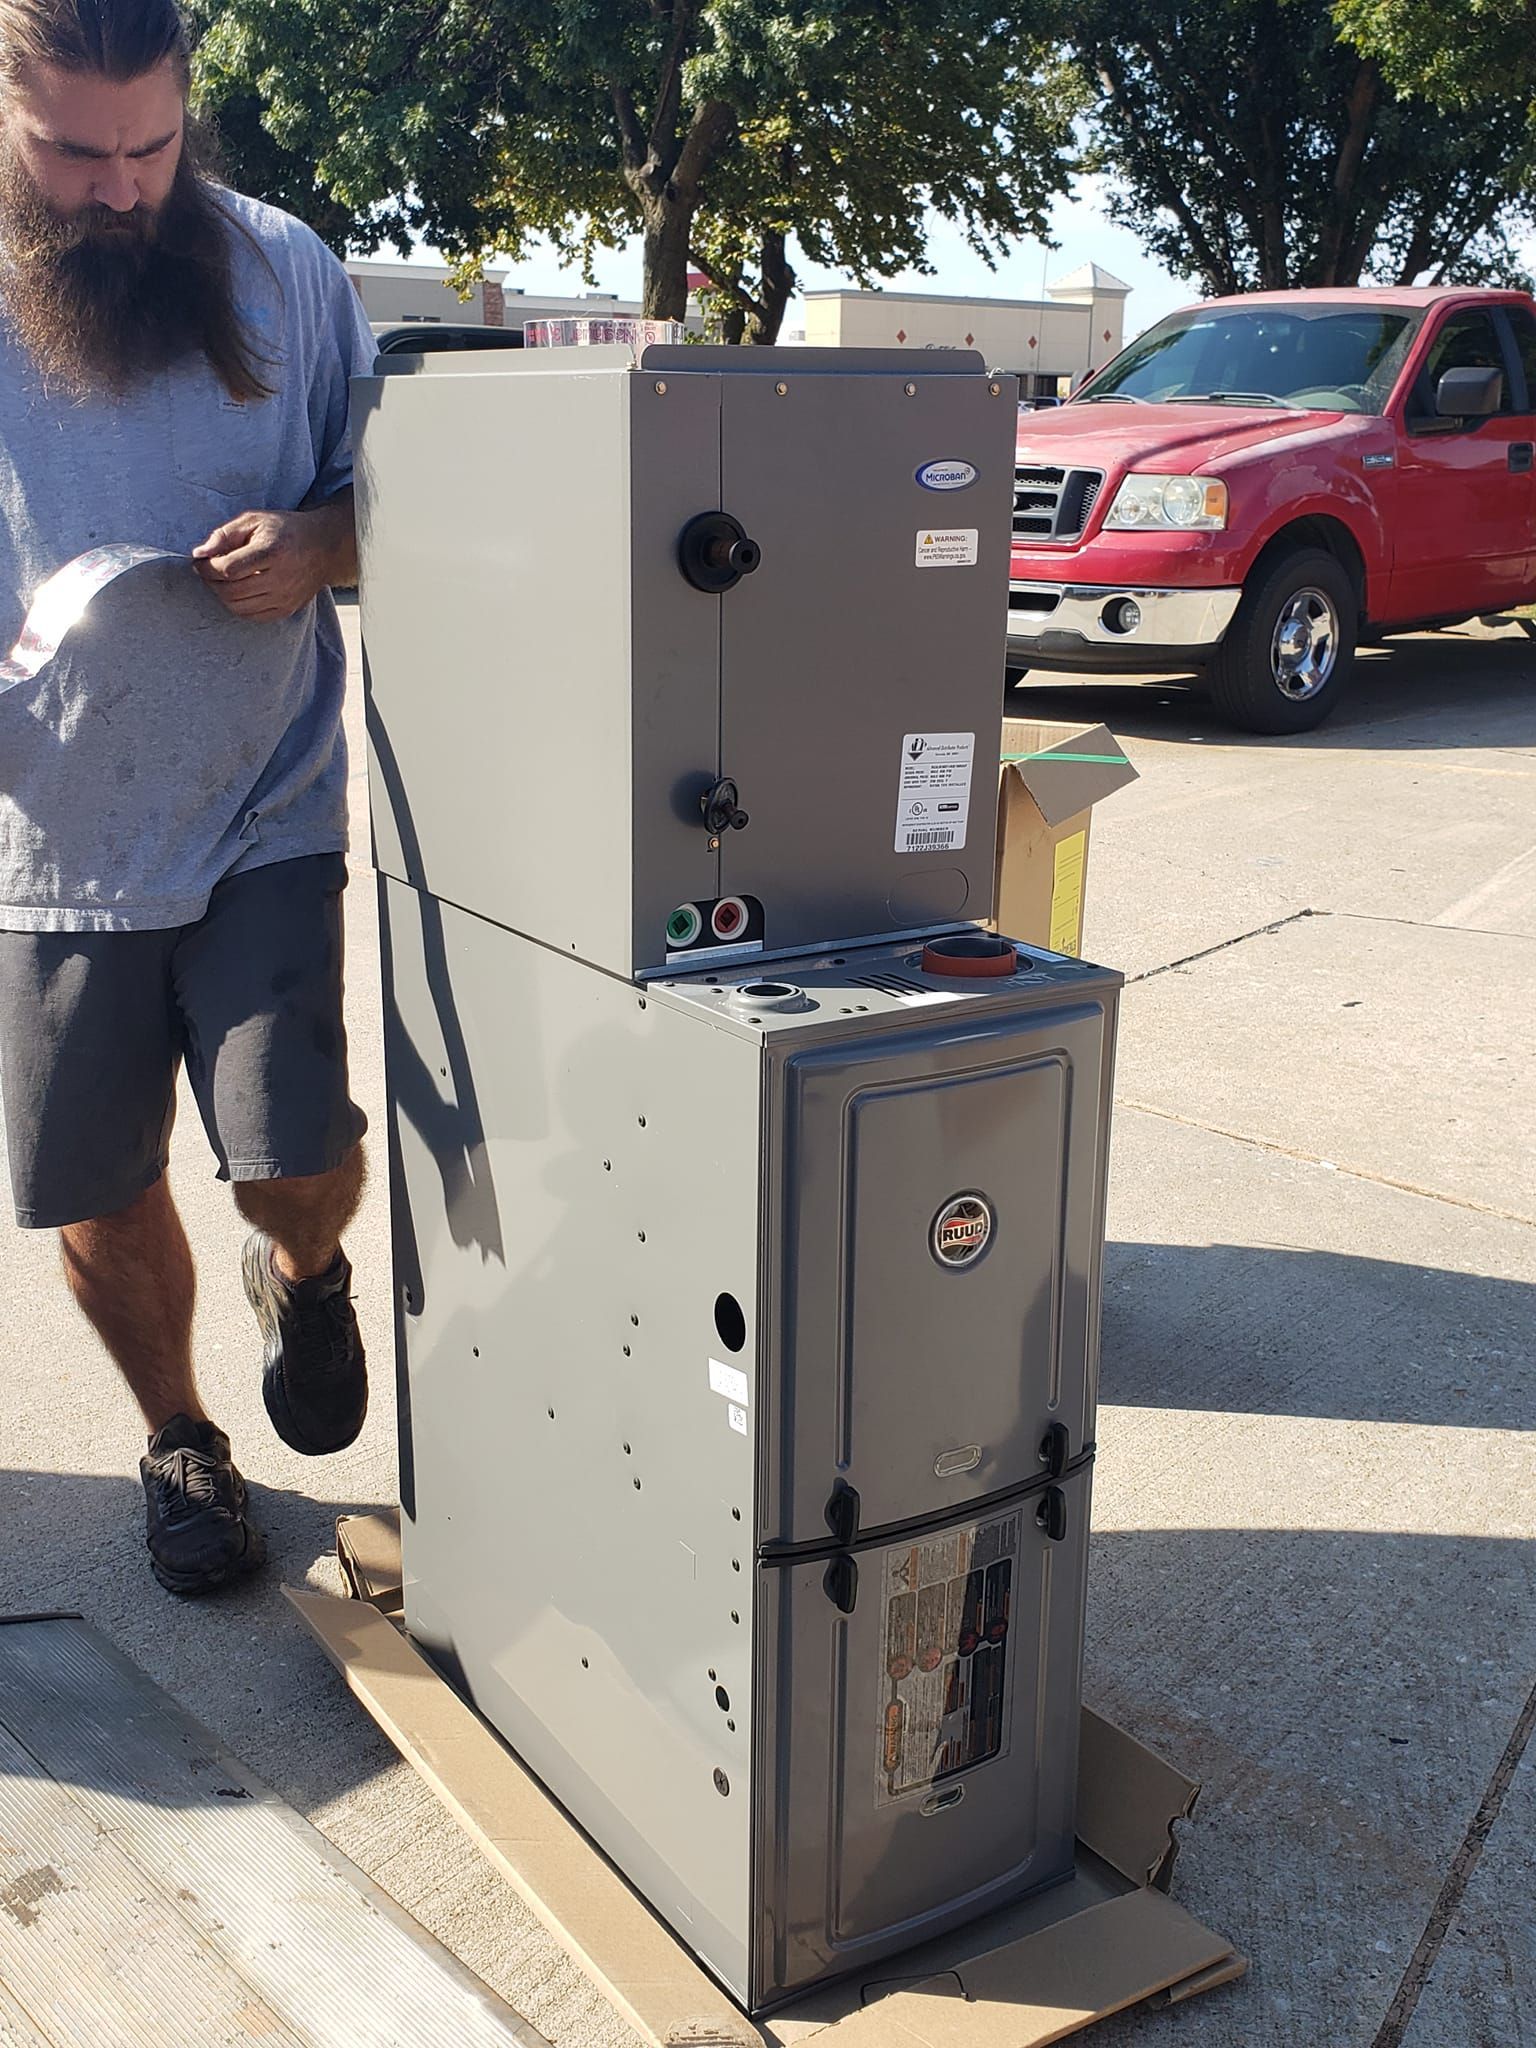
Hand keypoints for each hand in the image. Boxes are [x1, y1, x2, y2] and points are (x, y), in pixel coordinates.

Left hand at [192, 499, 354, 621]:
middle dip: (211, 582)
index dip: (208, 567)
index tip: (201, 561)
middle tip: (206, 571)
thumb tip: (200, 553)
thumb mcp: (254, 520)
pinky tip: (236, 592)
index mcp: (272, 552)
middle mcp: (281, 578)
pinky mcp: (287, 609)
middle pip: (231, 591)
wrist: (323, 548)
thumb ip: (225, 535)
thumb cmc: (285, 530)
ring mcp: (285, 597)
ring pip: (239, 607)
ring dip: (221, 595)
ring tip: (220, 581)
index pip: (229, 569)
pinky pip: (252, 616)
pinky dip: (237, 606)